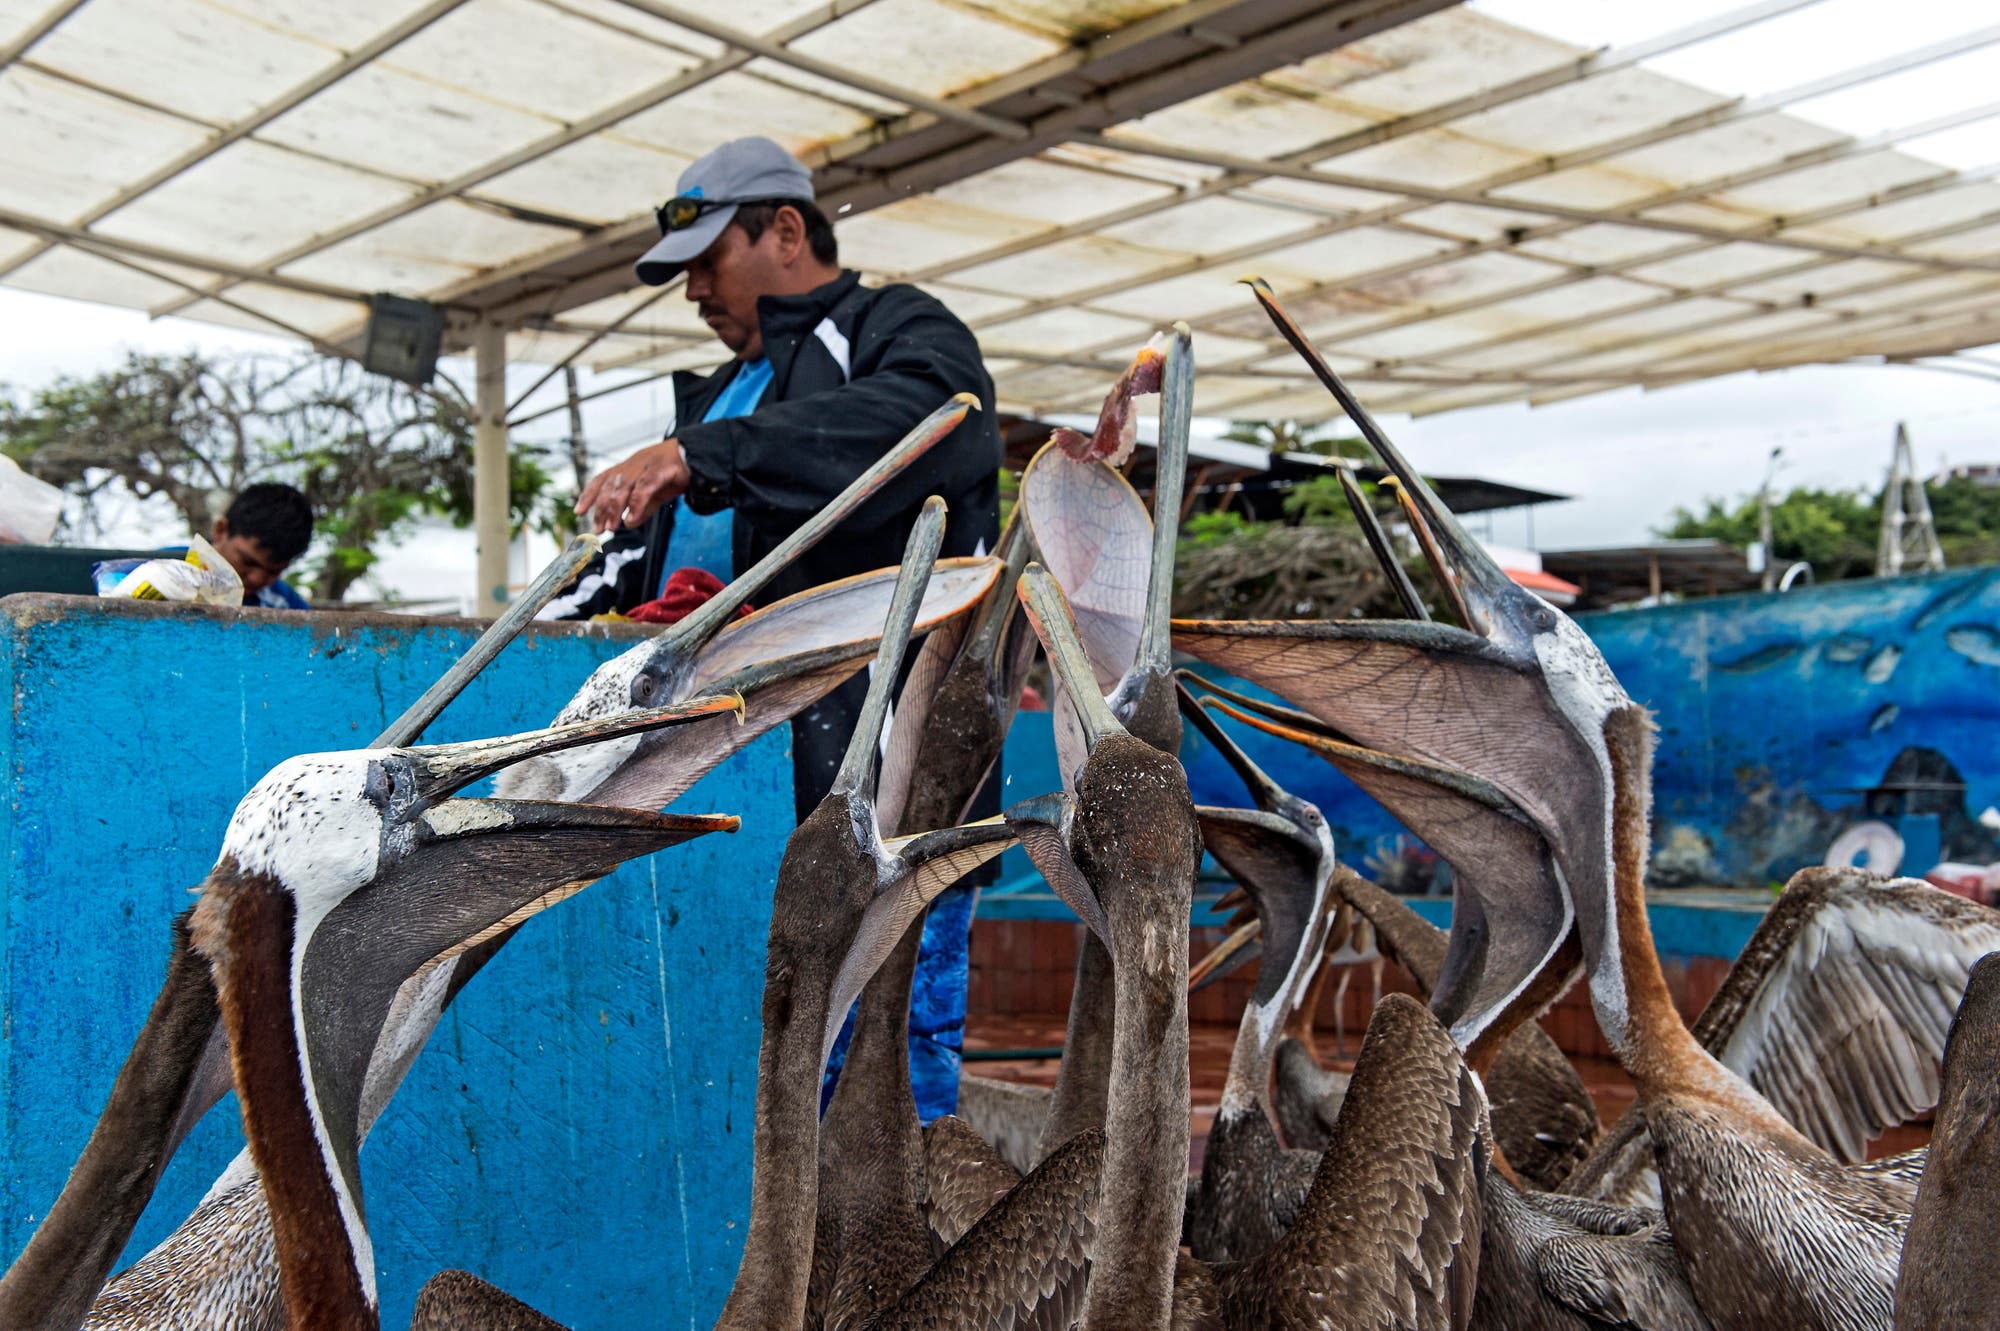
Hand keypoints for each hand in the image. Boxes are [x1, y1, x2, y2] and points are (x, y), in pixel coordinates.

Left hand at [576, 439, 690, 532]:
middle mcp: (633, 463)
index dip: (588, 495)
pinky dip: (636, 504)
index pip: (602, 479)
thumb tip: (627, 523)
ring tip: (611, 527)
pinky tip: (631, 519)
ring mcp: (647, 464)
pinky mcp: (662, 468)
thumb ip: (642, 508)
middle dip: (601, 508)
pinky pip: (645, 487)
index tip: (578, 512)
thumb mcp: (656, 494)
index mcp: (628, 467)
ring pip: (624, 486)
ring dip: (614, 508)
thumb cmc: (675, 473)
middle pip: (610, 485)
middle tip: (597, 529)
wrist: (699, 456)